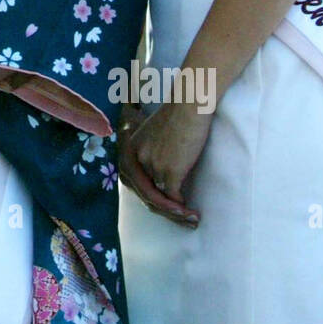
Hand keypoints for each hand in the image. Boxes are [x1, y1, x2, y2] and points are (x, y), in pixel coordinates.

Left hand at [125, 100, 211, 225]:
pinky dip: (181, 207)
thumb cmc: (178, 115)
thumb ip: (151, 152)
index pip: (132, 182)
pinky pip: (172, 197)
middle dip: (162, 211)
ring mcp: (152, 165)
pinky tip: (192, 210)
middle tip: (180, 219)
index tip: (162, 205)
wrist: (189, 103)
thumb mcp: (154, 134)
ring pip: (159, 198)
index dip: (146, 197)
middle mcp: (136, 158)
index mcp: (130, 149)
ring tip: (191, 219)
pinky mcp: (169, 170)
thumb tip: (158, 174)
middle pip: (143, 194)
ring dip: (176, 213)